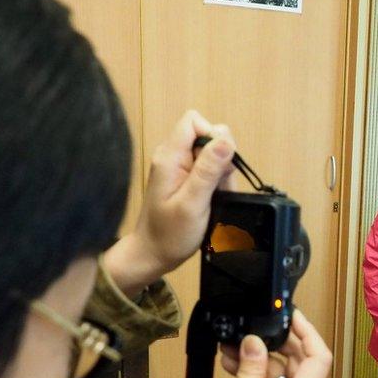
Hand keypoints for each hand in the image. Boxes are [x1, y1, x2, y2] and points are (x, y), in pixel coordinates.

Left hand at [103, 110, 236, 296]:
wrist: (152, 255)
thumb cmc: (169, 235)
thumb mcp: (192, 203)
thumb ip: (208, 170)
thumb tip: (225, 140)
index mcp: (170, 157)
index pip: (194, 121)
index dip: (213, 136)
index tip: (219, 164)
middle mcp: (173, 157)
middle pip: (207, 136)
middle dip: (221, 159)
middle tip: (217, 186)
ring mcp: (179, 168)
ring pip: (212, 155)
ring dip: (221, 175)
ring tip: (212, 199)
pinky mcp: (185, 179)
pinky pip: (209, 170)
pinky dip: (216, 184)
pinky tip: (211, 201)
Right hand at [207, 311, 331, 377]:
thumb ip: (252, 368)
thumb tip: (255, 340)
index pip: (319, 356)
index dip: (308, 332)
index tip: (291, 315)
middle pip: (301, 362)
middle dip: (276, 343)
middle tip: (253, 330)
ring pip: (285, 373)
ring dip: (262, 359)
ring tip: (233, 349)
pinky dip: (259, 376)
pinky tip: (235, 366)